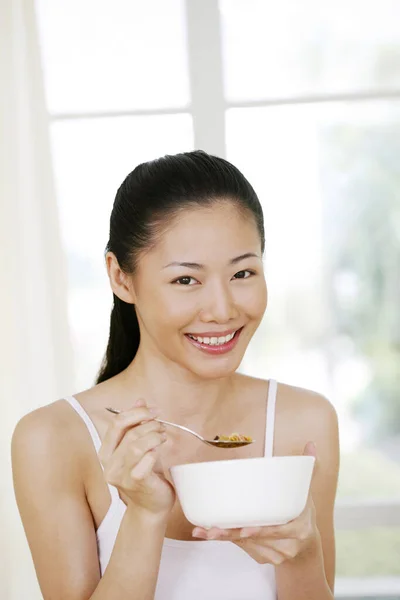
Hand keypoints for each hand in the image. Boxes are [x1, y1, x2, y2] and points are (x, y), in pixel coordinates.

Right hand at [99, 399, 175, 518]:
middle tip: (162, 425)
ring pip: (136, 445)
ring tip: (163, 436)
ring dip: (153, 436)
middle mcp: (109, 464)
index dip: (137, 412)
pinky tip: (159, 451)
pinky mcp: (136, 483)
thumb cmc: (146, 475)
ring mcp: (121, 475)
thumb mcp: (139, 446)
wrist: (151, 507)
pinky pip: (145, 460)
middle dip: (149, 424)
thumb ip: (136, 424)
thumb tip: (139, 400)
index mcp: (106, 452)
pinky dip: (154, 451)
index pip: (116, 424)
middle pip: (128, 433)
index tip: (154, 410)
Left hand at [192, 442, 317, 564]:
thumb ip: (308, 471)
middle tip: (212, 529)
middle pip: (257, 540)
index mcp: (299, 529)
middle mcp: (286, 546)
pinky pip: (242, 548)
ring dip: (224, 537)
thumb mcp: (307, 494)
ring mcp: (274, 555)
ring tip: (204, 530)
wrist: (306, 547)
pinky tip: (209, 534)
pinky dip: (227, 540)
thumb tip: (310, 445)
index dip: (262, 531)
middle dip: (232, 534)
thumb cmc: (303, 516)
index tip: (245, 530)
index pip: (279, 531)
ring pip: (246, 545)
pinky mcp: (262, 558)